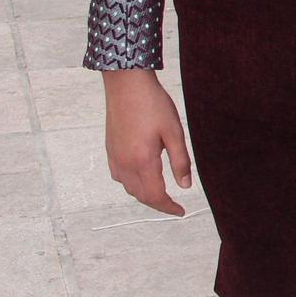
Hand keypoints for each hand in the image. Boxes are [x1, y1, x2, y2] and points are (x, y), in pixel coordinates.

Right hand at [102, 68, 191, 215]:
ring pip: (129, 188)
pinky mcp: (110, 150)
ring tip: (161, 194)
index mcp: (142, 161)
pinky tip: (142, 177)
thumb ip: (180, 161)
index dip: (169, 207)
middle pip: (141, 195)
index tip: (181, 212)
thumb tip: (185, 186)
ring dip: (144, 195)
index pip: (155, 196)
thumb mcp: (174, 132)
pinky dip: (132, 184)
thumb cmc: (153, 105)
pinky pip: (120, 176)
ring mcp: (115, 157)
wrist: (126, 85)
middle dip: (158, 204)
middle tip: (174, 206)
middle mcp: (125, 163)